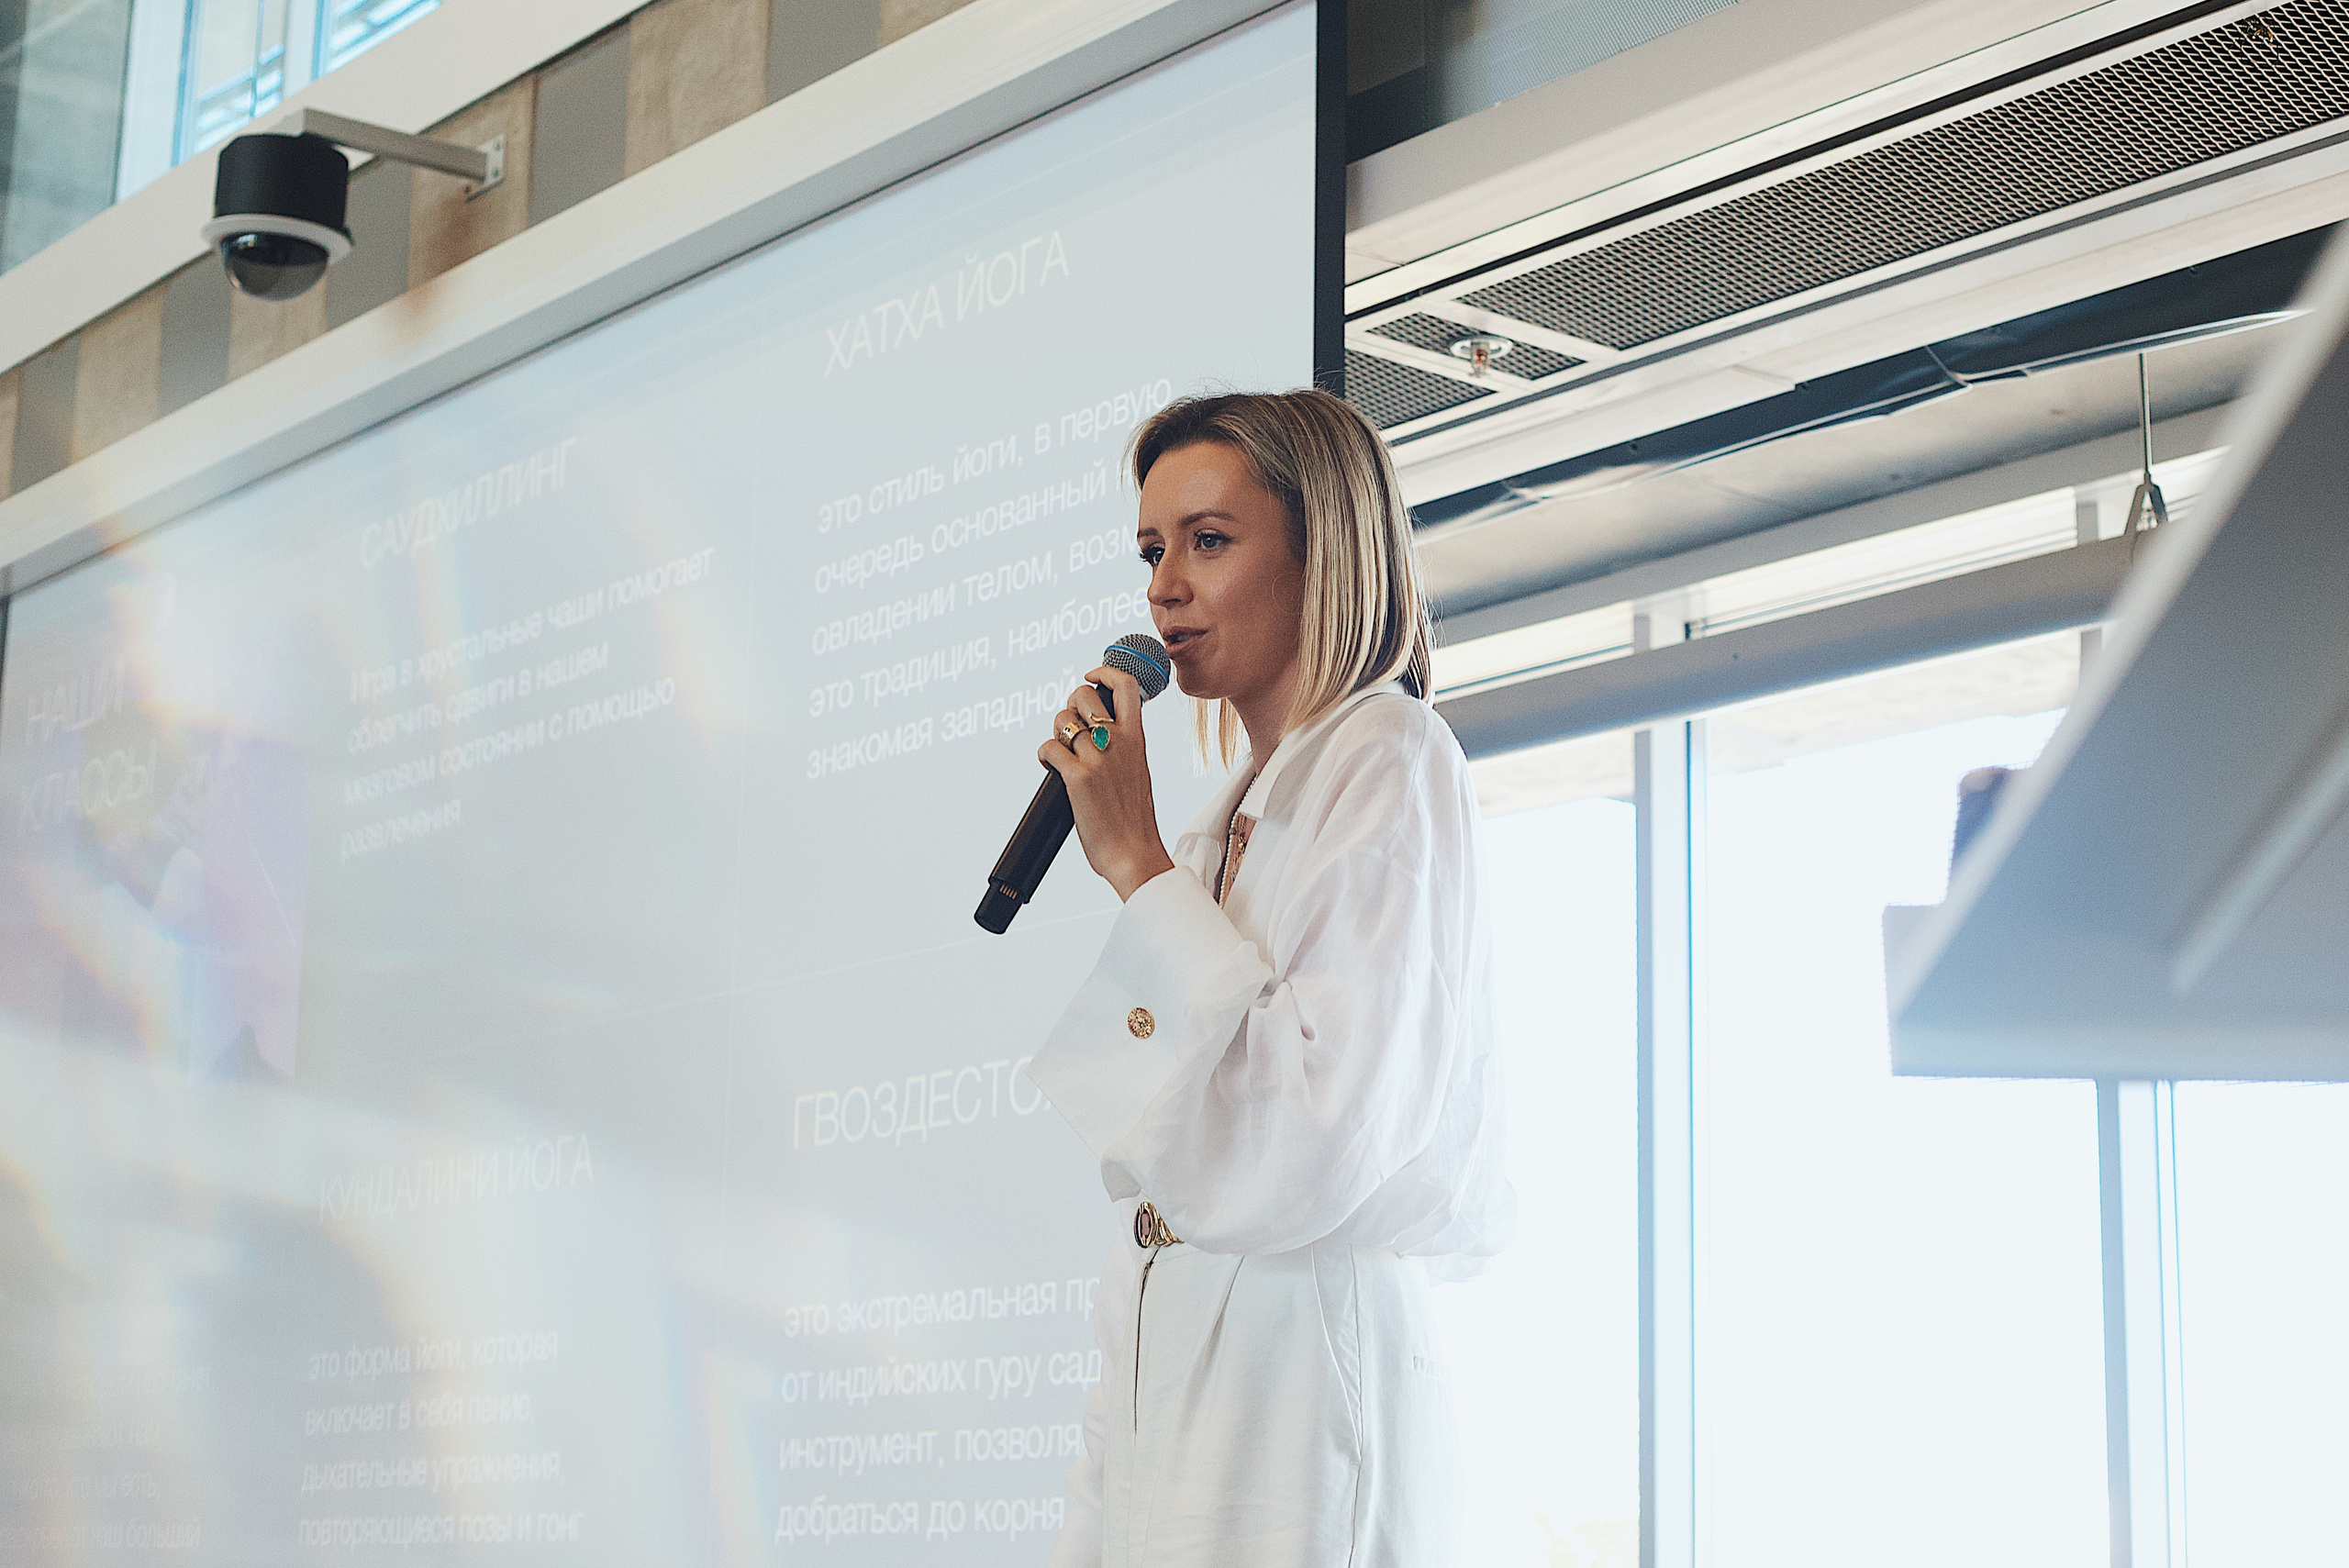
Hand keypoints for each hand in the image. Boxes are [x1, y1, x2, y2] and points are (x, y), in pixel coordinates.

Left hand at [1037, 665, 1175, 900]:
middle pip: (1084, 695)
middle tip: (1071, 726)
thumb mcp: (1138, 771)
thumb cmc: (1134, 819)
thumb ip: (1124, 747)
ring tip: (1060, 750)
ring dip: (1055, 732)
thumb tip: (1100, 730)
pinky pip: (1049, 748)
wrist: (1135, 854)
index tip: (1092, 676)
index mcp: (1137, 739)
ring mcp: (1097, 759)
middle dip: (1070, 704)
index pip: (1126, 685)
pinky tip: (1049, 766)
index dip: (1104, 671)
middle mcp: (1118, 743)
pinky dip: (1043, 755)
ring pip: (1062, 720)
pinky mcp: (1077, 779)